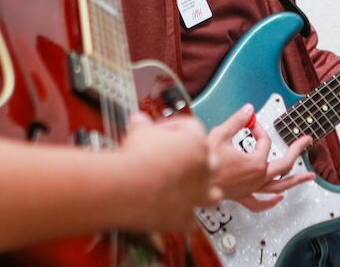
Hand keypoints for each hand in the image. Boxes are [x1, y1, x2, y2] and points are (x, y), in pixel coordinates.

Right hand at [118, 113, 219, 232]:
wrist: (127, 188)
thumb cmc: (136, 158)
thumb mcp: (139, 131)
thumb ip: (142, 124)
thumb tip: (138, 120)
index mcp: (196, 142)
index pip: (192, 128)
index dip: (173, 128)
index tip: (160, 132)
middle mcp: (203, 168)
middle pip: (208, 159)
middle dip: (192, 158)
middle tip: (173, 157)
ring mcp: (198, 194)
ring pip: (212, 193)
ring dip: (201, 190)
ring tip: (186, 188)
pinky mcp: (186, 216)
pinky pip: (190, 218)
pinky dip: (183, 214)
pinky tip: (173, 209)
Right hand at [206, 104, 312, 211]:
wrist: (194, 183)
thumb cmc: (206, 162)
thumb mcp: (221, 134)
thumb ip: (237, 121)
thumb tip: (249, 110)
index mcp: (255, 162)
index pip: (264, 141)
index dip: (258, 129)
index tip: (249, 123)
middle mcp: (257, 177)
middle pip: (284, 164)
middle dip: (297, 150)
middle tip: (306, 141)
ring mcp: (251, 189)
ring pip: (278, 186)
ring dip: (295, 180)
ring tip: (309, 177)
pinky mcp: (242, 197)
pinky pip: (259, 203)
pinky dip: (271, 202)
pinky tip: (278, 199)